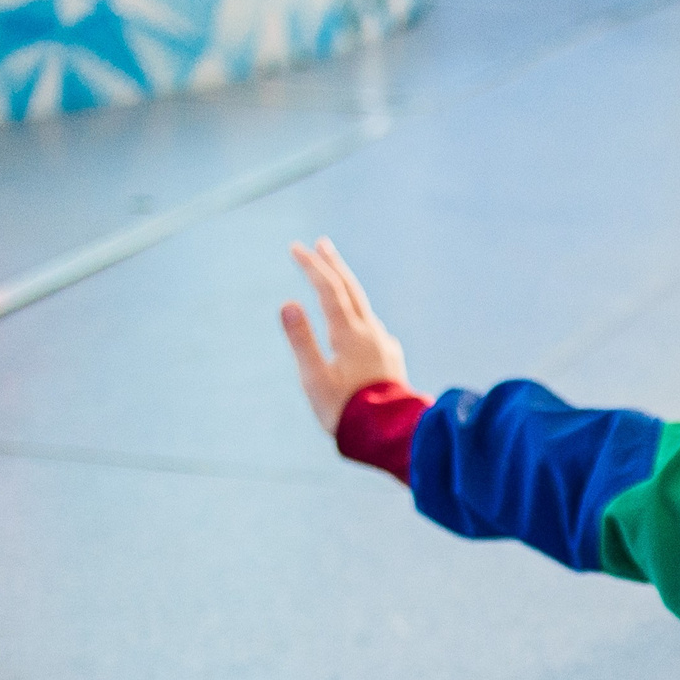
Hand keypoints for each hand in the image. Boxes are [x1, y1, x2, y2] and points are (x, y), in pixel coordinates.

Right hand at [280, 238, 406, 434]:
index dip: (312, 267)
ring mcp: (384, 345)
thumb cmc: (346, 411)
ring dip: (347, 287)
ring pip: (363, 306)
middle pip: (351, 290)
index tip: (296, 247)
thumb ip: (301, 339)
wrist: (390, 435)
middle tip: (321, 243)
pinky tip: (357, 321)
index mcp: (349, 334)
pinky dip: (358, 314)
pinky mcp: (391, 359)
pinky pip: (372, 328)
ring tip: (335, 276)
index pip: (329, 290)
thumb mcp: (314, 377)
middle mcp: (371, 333)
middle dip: (333, 265)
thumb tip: (288, 302)